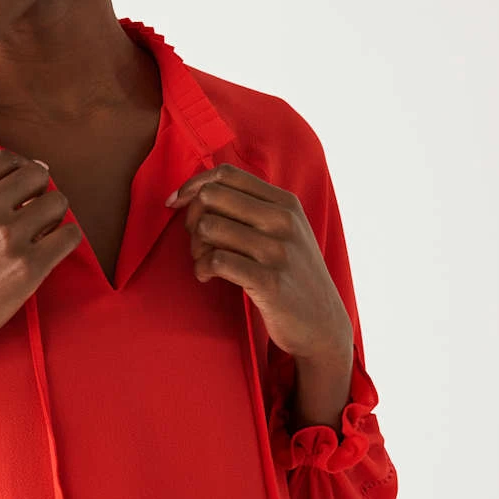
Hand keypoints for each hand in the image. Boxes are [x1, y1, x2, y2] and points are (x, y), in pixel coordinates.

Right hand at [0, 150, 83, 366]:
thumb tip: (40, 169)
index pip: (9, 159)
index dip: (20, 172)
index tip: (20, 190)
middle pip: (39, 175)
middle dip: (39, 191)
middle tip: (32, 212)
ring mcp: (8, 238)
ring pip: (58, 203)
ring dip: (54, 215)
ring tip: (40, 232)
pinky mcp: (29, 267)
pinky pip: (70, 236)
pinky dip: (65, 239)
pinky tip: (50, 248)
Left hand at [165, 163, 351, 361]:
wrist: (322, 324)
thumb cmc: (292, 275)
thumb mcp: (286, 232)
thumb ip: (253, 208)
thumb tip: (199, 191)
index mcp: (285, 203)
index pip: (226, 174)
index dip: (192, 185)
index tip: (176, 204)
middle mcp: (284, 221)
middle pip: (211, 196)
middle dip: (192, 218)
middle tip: (198, 242)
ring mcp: (278, 251)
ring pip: (209, 227)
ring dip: (195, 247)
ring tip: (203, 262)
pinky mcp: (269, 282)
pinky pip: (216, 260)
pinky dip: (201, 268)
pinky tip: (206, 277)